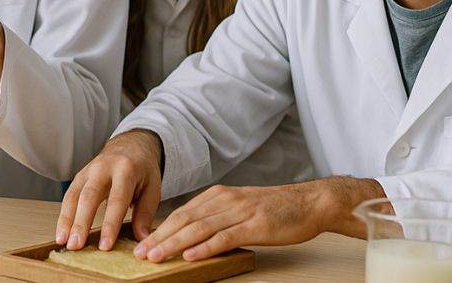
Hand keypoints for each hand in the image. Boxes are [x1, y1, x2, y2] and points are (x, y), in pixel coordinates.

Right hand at [56, 130, 163, 251]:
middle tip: (76, 245)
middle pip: (89, 196)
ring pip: (74, 196)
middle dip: (81, 222)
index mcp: (126, 169)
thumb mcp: (152, 189)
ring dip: (67, 220)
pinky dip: (63, 216)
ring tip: (64, 242)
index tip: (105, 246)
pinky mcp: (79, 176)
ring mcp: (88, 170)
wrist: (131, 145)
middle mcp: (103, 167)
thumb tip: (142, 240)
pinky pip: (68, 196)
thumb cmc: (143, 171)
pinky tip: (61, 233)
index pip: (117, 200)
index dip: (110, 224)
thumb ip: (145, 214)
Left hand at [132, 177, 383, 262]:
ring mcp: (240, 212)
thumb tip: (191, 234)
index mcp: (219, 195)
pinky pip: (225, 237)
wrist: (311, 202)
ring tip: (156, 256)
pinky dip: (205, 247)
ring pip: (200, 229)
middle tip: (140, 253)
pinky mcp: (256, 226)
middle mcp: (225, 200)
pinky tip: (191, 256)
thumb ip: (217, 216)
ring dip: (174, 244)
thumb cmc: (276, 209)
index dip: (160, 228)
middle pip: (185, 220)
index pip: (182, 213)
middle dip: (160, 237)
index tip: (142, 242)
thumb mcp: (240, 207)